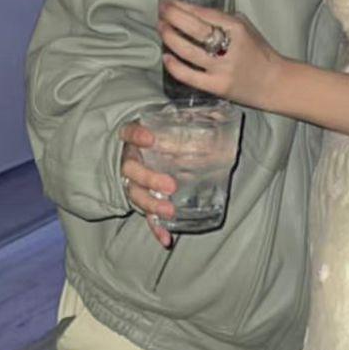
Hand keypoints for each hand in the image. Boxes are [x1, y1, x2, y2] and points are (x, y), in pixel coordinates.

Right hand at [119, 122, 178, 247]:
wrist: (135, 152)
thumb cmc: (156, 137)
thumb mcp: (164, 124)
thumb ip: (185, 119)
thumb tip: (220, 109)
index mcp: (133, 140)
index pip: (128, 133)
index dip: (136, 136)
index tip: (149, 138)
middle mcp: (129, 160)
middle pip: (132, 171)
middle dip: (150, 179)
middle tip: (170, 186)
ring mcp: (132, 182)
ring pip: (136, 194)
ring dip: (152, 204)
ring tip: (170, 212)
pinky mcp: (141, 200)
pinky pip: (145, 216)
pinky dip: (155, 228)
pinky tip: (166, 239)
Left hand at [157, 0, 286, 111]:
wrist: (274, 83)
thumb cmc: (259, 53)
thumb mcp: (246, 28)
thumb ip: (223, 20)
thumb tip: (194, 13)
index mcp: (238, 29)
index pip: (205, 13)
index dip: (183, 6)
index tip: (169, 1)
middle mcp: (230, 47)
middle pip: (195, 28)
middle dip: (173, 16)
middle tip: (161, 10)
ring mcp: (222, 68)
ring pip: (188, 51)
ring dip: (171, 37)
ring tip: (161, 28)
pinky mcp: (217, 87)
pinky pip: (190, 76)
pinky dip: (175, 66)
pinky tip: (166, 56)